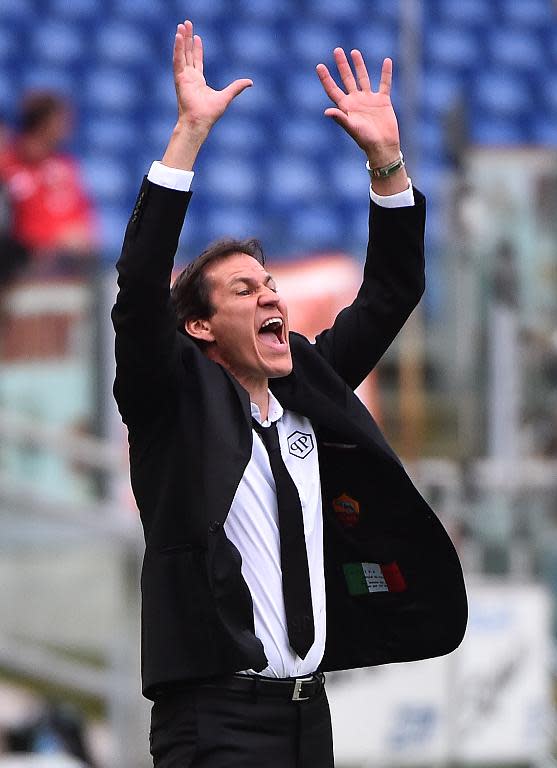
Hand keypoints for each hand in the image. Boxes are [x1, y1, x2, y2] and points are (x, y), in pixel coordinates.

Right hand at [162, 20, 252, 169]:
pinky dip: (178, 48)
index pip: (197, 60)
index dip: (197, 48)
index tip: (197, 37)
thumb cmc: (210, 113)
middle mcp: (189, 77)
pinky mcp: (179, 78)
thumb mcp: (226, 96)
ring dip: (182, 40)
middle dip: (188, 39)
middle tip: (187, 24)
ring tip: (181, 26)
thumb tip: (250, 82)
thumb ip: (236, 87)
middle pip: (188, 53)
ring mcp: (183, 77)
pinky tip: (179, 36)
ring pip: (182, 54)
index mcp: (198, 81)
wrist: (200, 122)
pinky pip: (178, 60)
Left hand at [316, 51, 400, 168]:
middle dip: (342, 65)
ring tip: (354, 52)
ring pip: (363, 78)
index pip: (333, 89)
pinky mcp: (383, 101)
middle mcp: (356, 101)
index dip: (325, 78)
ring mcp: (369, 100)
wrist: (383, 146)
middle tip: (337, 50)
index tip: (319, 65)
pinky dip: (386, 73)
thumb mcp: (352, 128)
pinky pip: (384, 83)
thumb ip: (340, 118)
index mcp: (346, 107)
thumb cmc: (365, 140)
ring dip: (359, 65)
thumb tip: (326, 111)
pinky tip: (387, 61)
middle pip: (347, 79)